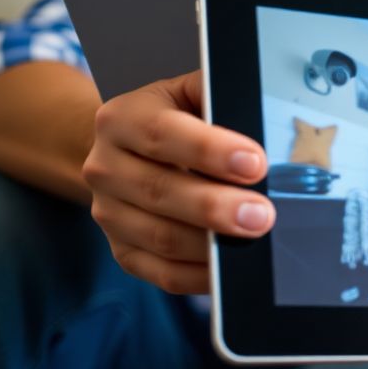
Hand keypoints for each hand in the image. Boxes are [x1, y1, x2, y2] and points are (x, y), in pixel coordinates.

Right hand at [83, 70, 272, 293]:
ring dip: (210, 244)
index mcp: (122, 119)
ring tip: (253, 239)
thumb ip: (217, 94)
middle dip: (216, 206)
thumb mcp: (190, 93)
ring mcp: (108, 213)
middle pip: (159, 192)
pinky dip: (199, 275)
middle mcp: (105, 167)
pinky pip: (161, 272)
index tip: (255, 164)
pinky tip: (229, 269)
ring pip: (160, 236)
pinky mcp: (122, 250)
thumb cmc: (177, 118)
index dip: (209, 150)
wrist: (127, 150)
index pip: (161, 134)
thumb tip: (258, 108)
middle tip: (262, 214)